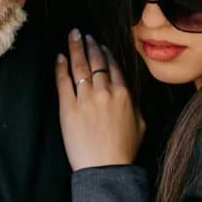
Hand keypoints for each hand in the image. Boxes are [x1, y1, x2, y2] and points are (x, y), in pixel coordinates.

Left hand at [55, 29, 144, 171]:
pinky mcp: (69, 107)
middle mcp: (105, 91)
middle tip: (83, 34)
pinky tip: (60, 57)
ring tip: (72, 36)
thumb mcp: (141, 124)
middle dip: (89, 45)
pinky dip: (61, 67)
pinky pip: (63, 82)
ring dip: (76, 49)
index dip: (105, 53)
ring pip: (80, 66)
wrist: (106, 168)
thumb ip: (135, 105)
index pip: (113, 66)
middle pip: (96, 61)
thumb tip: (129, 94)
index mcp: (124, 94)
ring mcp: (86, 98)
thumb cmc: (124, 150)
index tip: (100, 45)